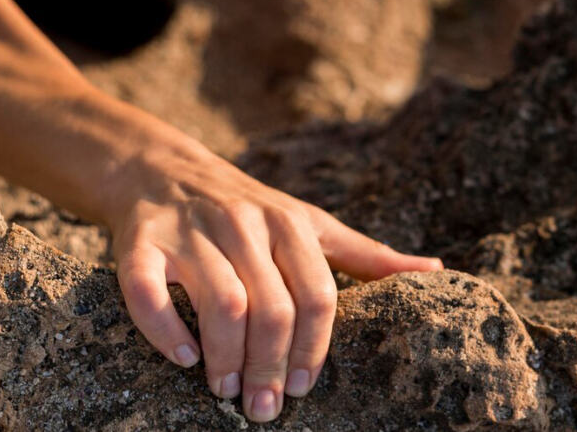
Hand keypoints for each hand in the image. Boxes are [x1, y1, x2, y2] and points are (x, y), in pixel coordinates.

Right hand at [103, 143, 441, 422]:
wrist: (163, 170)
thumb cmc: (252, 210)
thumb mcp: (312, 223)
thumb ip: (368, 254)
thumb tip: (436, 269)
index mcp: (291, 224)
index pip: (317, 294)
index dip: (316, 348)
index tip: (305, 388)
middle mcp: (244, 225)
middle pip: (272, 307)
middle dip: (272, 366)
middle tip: (264, 407)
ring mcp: (192, 233)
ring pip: (222, 302)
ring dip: (227, 357)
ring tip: (227, 391)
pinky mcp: (140, 243)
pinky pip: (148, 292)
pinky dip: (165, 330)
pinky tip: (184, 358)